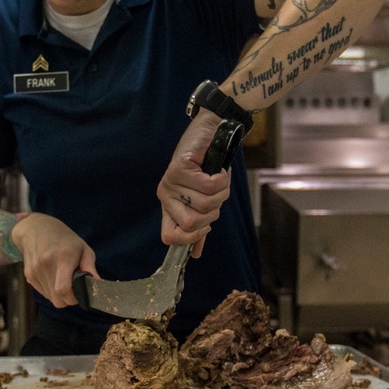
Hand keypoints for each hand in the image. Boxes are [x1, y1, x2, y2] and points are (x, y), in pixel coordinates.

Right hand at [11, 213, 97, 307]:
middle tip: (74, 289)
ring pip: (50, 298)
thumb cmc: (64, 238)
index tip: (80, 294)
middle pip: (57, 299)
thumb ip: (90, 268)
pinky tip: (53, 277)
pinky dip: (50, 290)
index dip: (74, 298)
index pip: (64, 290)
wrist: (35, 228)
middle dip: (68, 300)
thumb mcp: (82, 248)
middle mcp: (46, 265)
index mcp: (63, 257)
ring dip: (59, 295)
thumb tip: (99, 285)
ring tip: (63, 279)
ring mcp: (35, 271)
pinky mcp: (28, 275)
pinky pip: (43, 292)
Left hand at [156, 111, 231, 256]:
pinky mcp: (180, 167)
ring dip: (221, 192)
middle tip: (215, 195)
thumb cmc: (208, 167)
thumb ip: (198, 226)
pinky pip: (209, 185)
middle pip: (192, 223)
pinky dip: (222, 179)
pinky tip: (219, 171)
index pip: (169, 237)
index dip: (191, 238)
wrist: (212, 133)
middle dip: (212, 212)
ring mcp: (171, 181)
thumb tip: (194, 255)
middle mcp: (166, 195)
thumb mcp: (203, 199)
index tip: (206, 227)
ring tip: (218, 179)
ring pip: (205, 204)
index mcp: (169, 207)